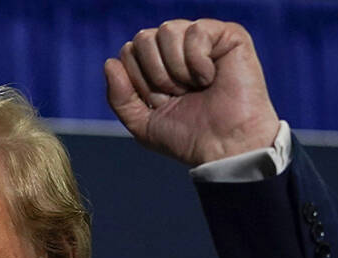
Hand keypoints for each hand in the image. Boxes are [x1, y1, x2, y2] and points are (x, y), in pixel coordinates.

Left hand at [105, 19, 279, 166]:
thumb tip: (110, 62)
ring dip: (176, 70)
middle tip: (179, 95)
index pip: (128, 52)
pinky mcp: (227, 35)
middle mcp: (177, 49)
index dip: (139, 81)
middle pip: (143, 38)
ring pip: (166, 30)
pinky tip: (211, 77)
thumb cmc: (189, 138)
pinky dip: (198, 61)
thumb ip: (119, 97)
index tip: (161, 103)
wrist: (224, 146)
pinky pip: (195, 31)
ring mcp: (202, 40)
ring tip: (195, 87)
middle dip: (156, 75)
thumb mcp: (142, 124)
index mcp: (157, 65)